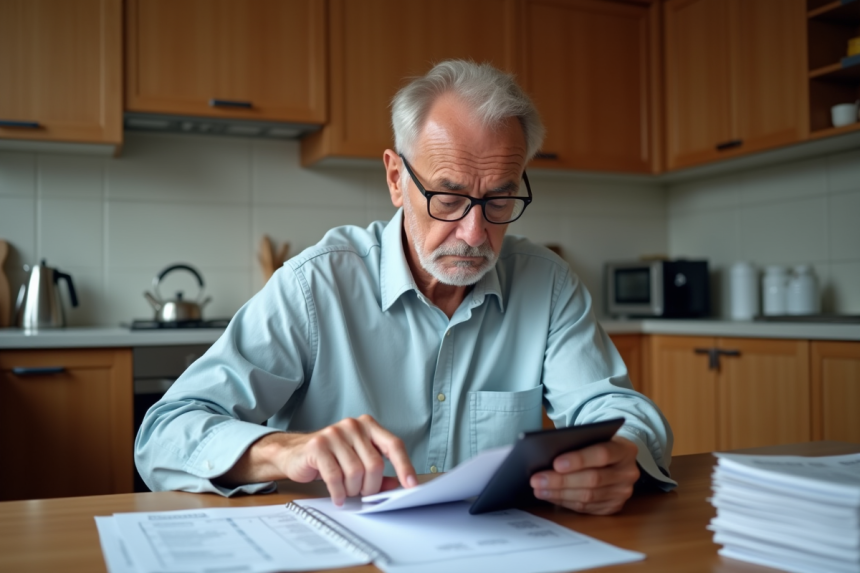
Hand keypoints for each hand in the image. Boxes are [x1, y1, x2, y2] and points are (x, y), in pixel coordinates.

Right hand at [220, 415, 417, 505]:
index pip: (394, 444)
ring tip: (346, 492)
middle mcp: (353, 425)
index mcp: (368, 426)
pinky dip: (339, 492)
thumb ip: (379, 473)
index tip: (412, 484)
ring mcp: (334, 433)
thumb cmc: (331, 457)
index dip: (404, 466)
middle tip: (362, 494)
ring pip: (356, 472)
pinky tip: (337, 496)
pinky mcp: (318, 446)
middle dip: (370, 487)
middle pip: (374, 464)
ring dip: (353, 490)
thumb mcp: (357, 461)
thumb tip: (398, 486)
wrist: (294, 453)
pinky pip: (336, 477)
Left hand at [529, 436, 638, 514]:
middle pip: (593, 479)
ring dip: (559, 494)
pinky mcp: (614, 507)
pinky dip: (565, 502)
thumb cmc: (597, 444)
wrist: (616, 458)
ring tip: (538, 489)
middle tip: (536, 479)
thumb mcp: (593, 437)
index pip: (602, 454)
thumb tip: (546, 456)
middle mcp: (628, 472)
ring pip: (588, 496)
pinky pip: (586, 507)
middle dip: (561, 481)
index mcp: (625, 449)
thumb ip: (576, 443)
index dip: (578, 459)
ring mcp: (622, 492)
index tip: (555, 463)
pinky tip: (549, 496)